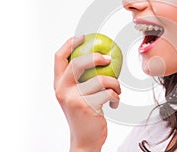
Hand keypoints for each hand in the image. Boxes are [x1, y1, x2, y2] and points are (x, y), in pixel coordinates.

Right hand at [54, 36, 120, 150]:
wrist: (85, 140)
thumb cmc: (84, 116)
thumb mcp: (76, 96)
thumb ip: (80, 81)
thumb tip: (97, 59)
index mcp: (59, 85)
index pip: (59, 58)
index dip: (70, 44)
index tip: (83, 37)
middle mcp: (62, 90)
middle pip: (77, 63)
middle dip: (95, 57)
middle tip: (108, 58)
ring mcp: (74, 98)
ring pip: (101, 79)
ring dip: (115, 84)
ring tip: (117, 91)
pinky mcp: (87, 106)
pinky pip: (109, 92)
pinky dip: (116, 96)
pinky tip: (114, 103)